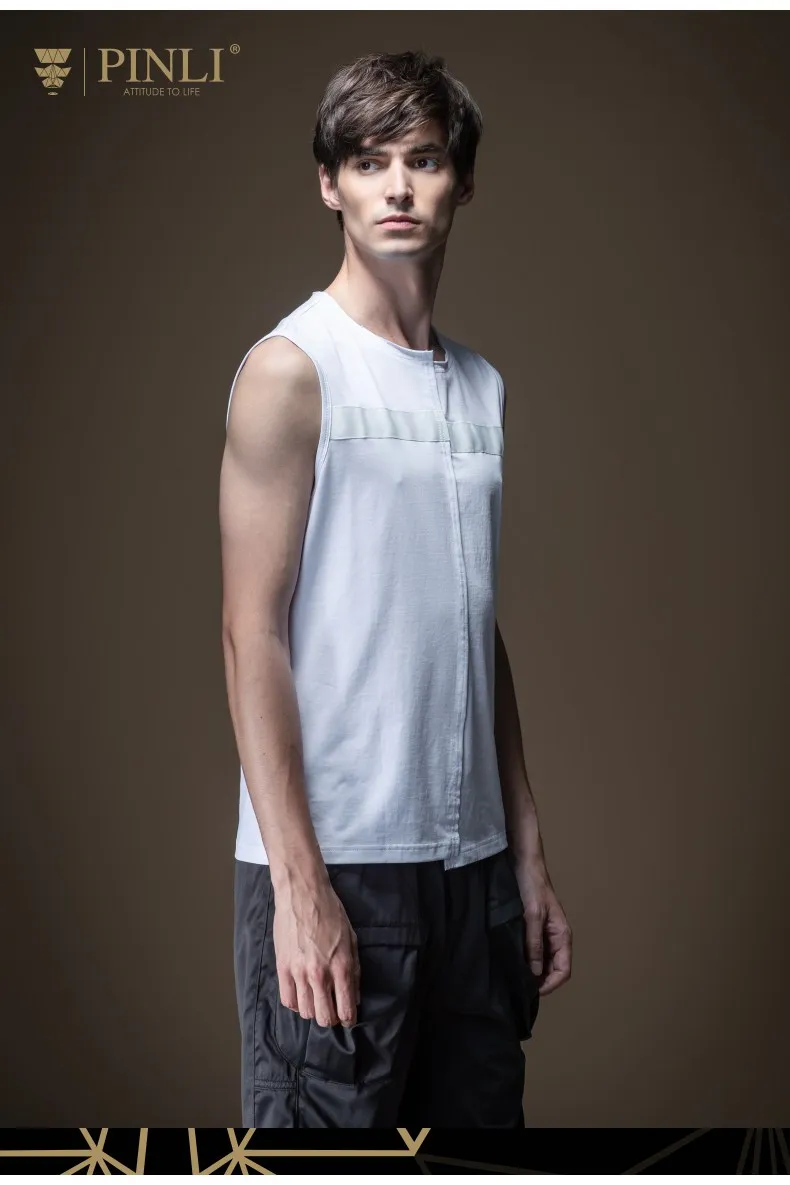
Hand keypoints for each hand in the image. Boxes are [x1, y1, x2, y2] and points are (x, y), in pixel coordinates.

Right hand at [272, 881, 360, 1027]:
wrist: (303, 895)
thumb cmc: (330, 913)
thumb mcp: (351, 939)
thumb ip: (354, 970)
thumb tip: (354, 996)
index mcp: (341, 967)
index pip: (346, 1009)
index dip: (349, 1018)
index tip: (348, 1017)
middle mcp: (320, 974)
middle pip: (325, 1017)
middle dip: (332, 1018)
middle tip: (333, 1008)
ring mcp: (299, 972)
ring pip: (306, 1012)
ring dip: (314, 1010)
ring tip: (317, 1000)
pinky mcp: (282, 968)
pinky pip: (287, 1000)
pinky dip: (296, 1003)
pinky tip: (302, 995)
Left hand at [512, 856, 572, 996]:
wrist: (523, 862)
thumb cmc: (531, 886)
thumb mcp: (532, 916)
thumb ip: (534, 944)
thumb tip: (534, 973)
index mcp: (562, 935)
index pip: (564, 970)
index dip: (550, 984)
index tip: (531, 991)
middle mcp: (555, 937)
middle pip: (553, 969)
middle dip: (540, 980)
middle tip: (519, 987)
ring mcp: (544, 933)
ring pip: (542, 961)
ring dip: (532, 970)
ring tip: (514, 976)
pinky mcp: (532, 927)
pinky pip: (532, 950)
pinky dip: (525, 958)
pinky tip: (512, 960)